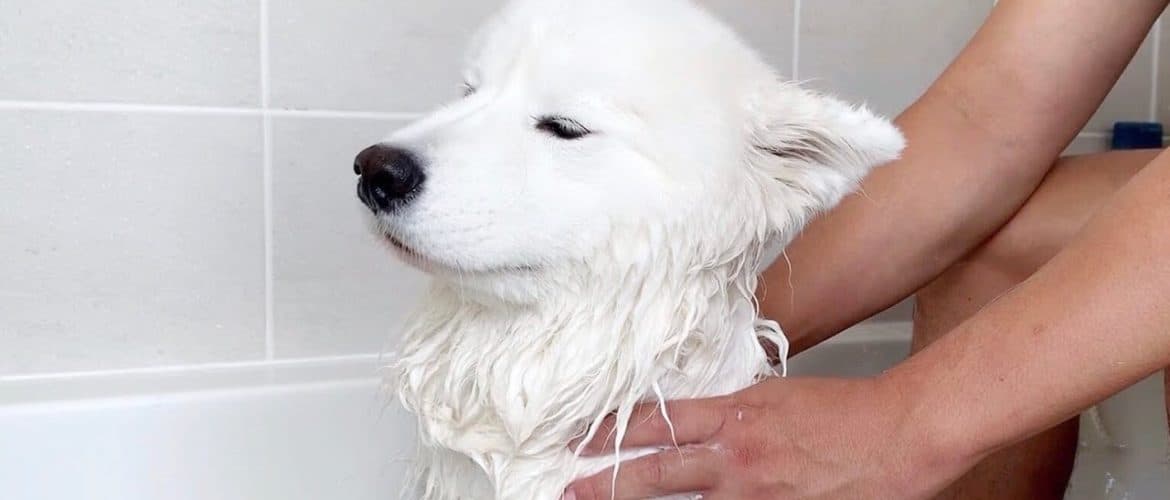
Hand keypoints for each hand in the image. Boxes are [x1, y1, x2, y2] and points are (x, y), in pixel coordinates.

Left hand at [564, 376, 978, 499]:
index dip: (610, 433)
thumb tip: (696, 420)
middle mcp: (735, 458)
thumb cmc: (843, 411)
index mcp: (734, 415)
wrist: (897, 433)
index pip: (655, 423)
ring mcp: (753, 494)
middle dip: (606, 484)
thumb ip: (731, 410)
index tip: (578, 440)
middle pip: (655, 474)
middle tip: (569, 490)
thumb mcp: (775, 396)